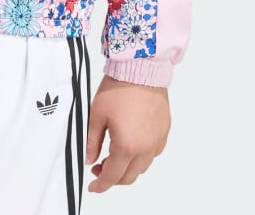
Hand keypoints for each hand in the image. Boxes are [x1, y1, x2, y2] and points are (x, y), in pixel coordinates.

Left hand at [84, 75, 169, 191]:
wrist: (141, 69)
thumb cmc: (118, 88)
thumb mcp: (97, 115)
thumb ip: (92, 141)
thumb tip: (89, 159)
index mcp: (127, 146)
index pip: (113, 176)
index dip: (101, 185)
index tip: (93, 186)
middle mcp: (146, 148)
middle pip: (129, 176)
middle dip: (113, 177)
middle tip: (99, 168)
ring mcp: (157, 141)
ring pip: (142, 167)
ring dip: (127, 168)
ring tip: (113, 156)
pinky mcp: (164, 131)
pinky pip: (153, 153)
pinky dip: (141, 156)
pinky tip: (131, 145)